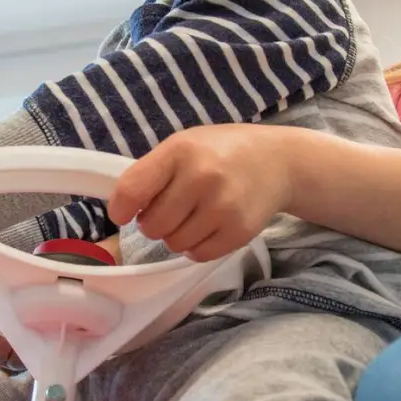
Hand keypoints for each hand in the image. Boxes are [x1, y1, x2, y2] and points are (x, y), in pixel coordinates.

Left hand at [108, 125, 291, 261]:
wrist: (279, 161)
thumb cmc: (222, 152)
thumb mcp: (184, 145)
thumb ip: (153, 172)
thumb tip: (122, 209)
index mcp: (180, 151)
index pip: (131, 191)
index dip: (121, 209)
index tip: (126, 213)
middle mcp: (201, 178)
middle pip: (152, 225)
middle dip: (155, 222)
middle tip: (172, 208)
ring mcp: (222, 207)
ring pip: (173, 243)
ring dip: (177, 235)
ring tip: (194, 215)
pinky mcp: (239, 231)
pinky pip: (198, 255)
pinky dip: (197, 246)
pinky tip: (209, 226)